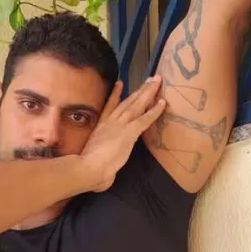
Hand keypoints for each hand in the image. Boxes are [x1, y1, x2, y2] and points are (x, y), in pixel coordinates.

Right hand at [80, 77, 165, 192]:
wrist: (88, 166)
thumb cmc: (88, 166)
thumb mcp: (91, 156)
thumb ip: (98, 158)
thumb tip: (102, 172)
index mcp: (101, 126)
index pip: (110, 107)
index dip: (116, 94)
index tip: (121, 83)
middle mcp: (111, 122)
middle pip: (128, 102)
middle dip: (139, 90)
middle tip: (150, 79)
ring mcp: (121, 125)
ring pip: (137, 105)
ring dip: (148, 93)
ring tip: (157, 82)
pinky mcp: (129, 132)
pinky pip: (145, 119)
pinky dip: (154, 111)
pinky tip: (163, 103)